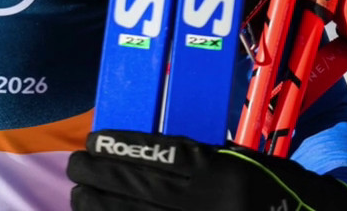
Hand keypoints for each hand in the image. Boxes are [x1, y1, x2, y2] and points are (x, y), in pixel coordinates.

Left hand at [68, 130, 346, 210]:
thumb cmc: (271, 189)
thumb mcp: (238, 161)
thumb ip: (194, 157)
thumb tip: (135, 151)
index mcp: (225, 172)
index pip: (159, 155)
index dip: (119, 148)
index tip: (93, 141)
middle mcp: (214, 204)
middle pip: (140, 187)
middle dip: (98, 177)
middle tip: (74, 167)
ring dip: (100, 207)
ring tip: (79, 196)